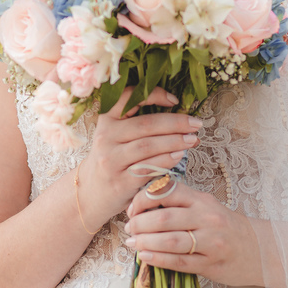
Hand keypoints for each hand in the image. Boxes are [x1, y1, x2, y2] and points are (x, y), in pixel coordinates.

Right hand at [76, 87, 202, 227]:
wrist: (91, 192)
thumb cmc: (112, 158)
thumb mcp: (115, 135)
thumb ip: (137, 122)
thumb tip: (177, 111)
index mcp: (106, 119)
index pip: (128, 98)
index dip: (154, 95)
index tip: (175, 100)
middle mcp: (106, 137)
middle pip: (146, 124)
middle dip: (175, 123)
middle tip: (196, 124)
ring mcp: (111, 160)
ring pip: (148, 146)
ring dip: (174, 142)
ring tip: (193, 140)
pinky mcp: (119, 181)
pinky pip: (147, 168)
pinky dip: (166, 160)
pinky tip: (179, 156)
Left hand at [123, 180, 260, 287]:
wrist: (260, 249)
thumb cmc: (225, 226)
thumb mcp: (205, 206)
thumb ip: (180, 203)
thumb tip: (142, 206)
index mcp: (202, 200)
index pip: (167, 191)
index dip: (143, 199)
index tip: (131, 208)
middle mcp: (207, 218)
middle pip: (164, 218)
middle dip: (139, 224)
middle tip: (128, 228)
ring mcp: (211, 242)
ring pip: (170, 241)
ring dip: (145, 242)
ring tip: (132, 243)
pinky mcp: (212, 264)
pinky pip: (179, 262)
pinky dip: (158, 259)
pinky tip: (145, 257)